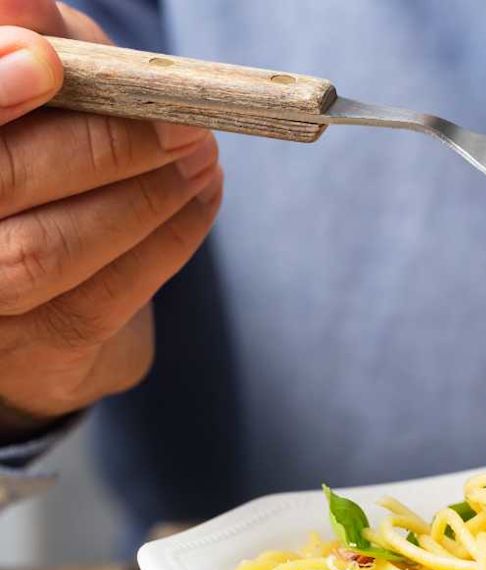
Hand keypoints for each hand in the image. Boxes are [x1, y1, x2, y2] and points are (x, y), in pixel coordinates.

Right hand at [0, 1, 222, 441]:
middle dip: (95, 146)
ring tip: (200, 154)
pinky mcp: (35, 356)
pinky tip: (201, 195)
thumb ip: (33, 34)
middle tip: (179, 120)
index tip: (44, 60)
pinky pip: (102, 298)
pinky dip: (165, 241)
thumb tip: (21, 4)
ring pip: (45, 253)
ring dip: (140, 198)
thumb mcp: (39, 73)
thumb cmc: (46, 147)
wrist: (59, 285)